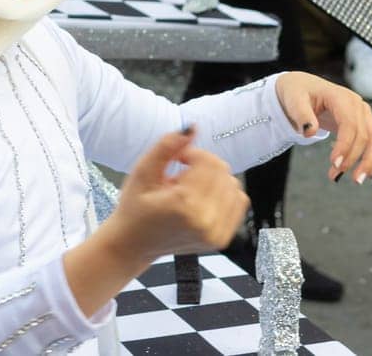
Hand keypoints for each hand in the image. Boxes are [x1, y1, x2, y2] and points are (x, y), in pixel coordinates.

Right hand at [102, 128, 250, 265]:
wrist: (134, 244)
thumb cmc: (135, 208)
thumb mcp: (143, 172)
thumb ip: (167, 146)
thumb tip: (192, 128)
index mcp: (185, 206)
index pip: (209, 162)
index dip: (192, 153)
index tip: (177, 160)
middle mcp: (206, 223)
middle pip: (223, 172)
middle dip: (203, 165)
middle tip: (180, 175)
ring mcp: (216, 234)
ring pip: (233, 185)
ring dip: (214, 179)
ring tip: (189, 188)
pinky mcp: (222, 239)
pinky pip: (238, 202)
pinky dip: (223, 194)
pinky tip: (203, 197)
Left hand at [275, 72, 371, 183]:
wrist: (303, 89)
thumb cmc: (297, 93)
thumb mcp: (293, 100)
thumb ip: (301, 115)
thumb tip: (310, 132)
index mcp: (341, 97)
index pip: (350, 124)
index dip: (345, 146)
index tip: (335, 164)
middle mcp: (357, 105)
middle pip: (365, 135)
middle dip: (354, 159)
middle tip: (336, 176)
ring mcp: (364, 114)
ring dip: (369, 162)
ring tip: (356, 180)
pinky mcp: (364, 123)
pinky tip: (369, 173)